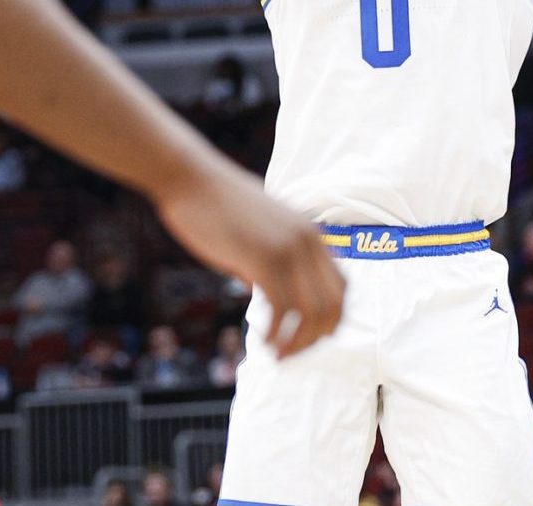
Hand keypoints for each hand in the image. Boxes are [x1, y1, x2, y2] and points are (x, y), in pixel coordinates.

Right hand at [153, 162, 344, 356]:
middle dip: (314, 338)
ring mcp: (289, 250)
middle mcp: (308, 242)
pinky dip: (276, 334)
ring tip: (277, 353)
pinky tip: (263, 341)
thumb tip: (260, 291)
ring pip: (311, 313)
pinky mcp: (265, 259)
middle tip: (290, 353)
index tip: (306, 336)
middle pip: (333, 306)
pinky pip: (283, 310)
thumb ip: (267, 260)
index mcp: (311, 234)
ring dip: (297, 342)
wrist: (191, 179)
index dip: (329, 319)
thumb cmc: (215, 205)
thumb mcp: (256, 232)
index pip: (341, 287)